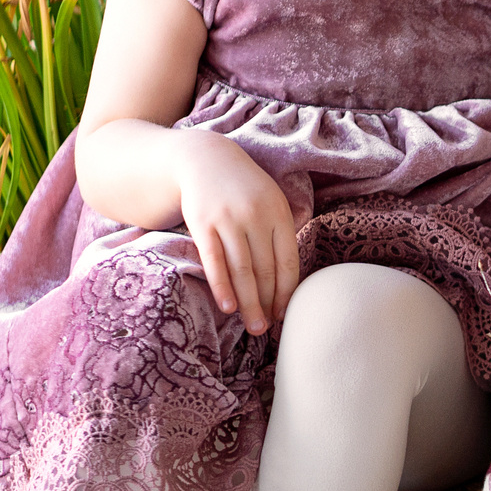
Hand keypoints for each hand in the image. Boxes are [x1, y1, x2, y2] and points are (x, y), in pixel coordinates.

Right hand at [171, 130, 298, 335]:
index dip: (285, 293)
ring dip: (247, 302)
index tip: (282, 315)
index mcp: (279, 214)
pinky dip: (221, 285)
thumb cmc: (243, 189)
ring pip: (241, 270)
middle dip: (266, 304)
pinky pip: (215, 261)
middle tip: (265, 330)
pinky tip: (227, 306)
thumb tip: (288, 279)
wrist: (204, 159)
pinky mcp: (202, 223)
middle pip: (265, 270)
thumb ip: (280, 234)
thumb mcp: (270, 202)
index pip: (287, 263)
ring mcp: (228, 220)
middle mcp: (256, 217)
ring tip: (252, 327)